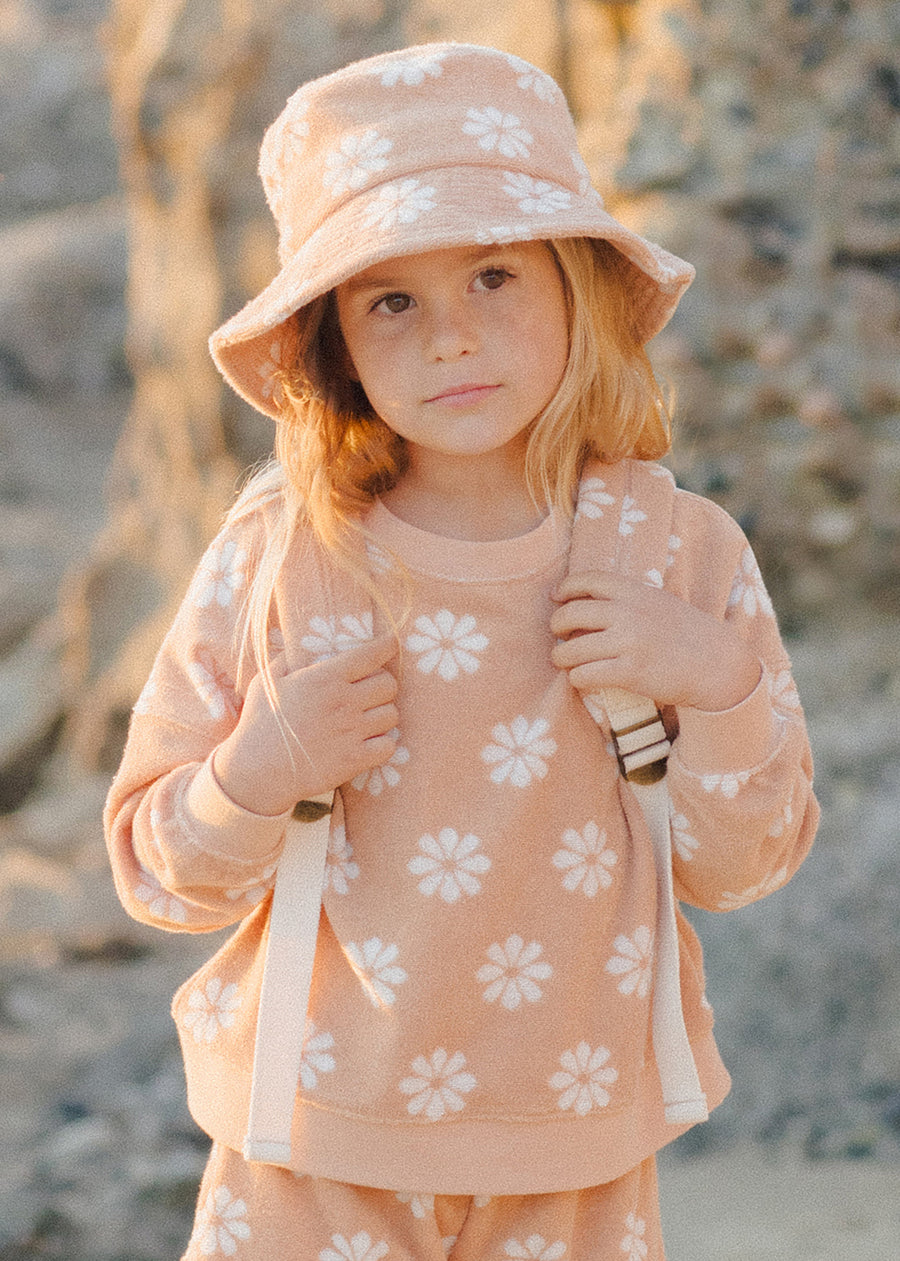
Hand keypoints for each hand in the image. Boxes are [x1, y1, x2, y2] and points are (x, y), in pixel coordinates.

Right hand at [213, 633, 399, 814]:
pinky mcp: (355, 759)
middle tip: (370, 692)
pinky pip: (389, 745)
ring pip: (391, 714)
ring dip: (382, 715)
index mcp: (325, 678)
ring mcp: (352, 732)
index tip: (391, 644)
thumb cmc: (259, 725)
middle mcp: (343, 702)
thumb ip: (286, 661)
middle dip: (382, 685)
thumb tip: (298, 647)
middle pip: (389, 684)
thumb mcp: (266, 682)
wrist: (257, 772)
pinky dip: (383, 744)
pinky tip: (369, 743)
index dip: (386, 646)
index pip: (370, 655)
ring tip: (367, 719)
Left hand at [549, 571, 760, 711]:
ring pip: (570, 649)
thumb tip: (584, 602)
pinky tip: (583, 679)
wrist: (717, 663)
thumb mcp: (658, 602)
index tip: (556, 597)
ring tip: (566, 661)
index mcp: (635, 591)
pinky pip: (584, 675)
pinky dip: (577, 679)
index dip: (566, 588)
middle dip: (556, 626)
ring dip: (561, 657)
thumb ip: (627, 599)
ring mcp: (628, 642)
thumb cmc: (685, 633)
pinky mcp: (629, 672)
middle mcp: (628, 613)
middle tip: (559, 636)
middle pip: (570, 614)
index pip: (588, 580)